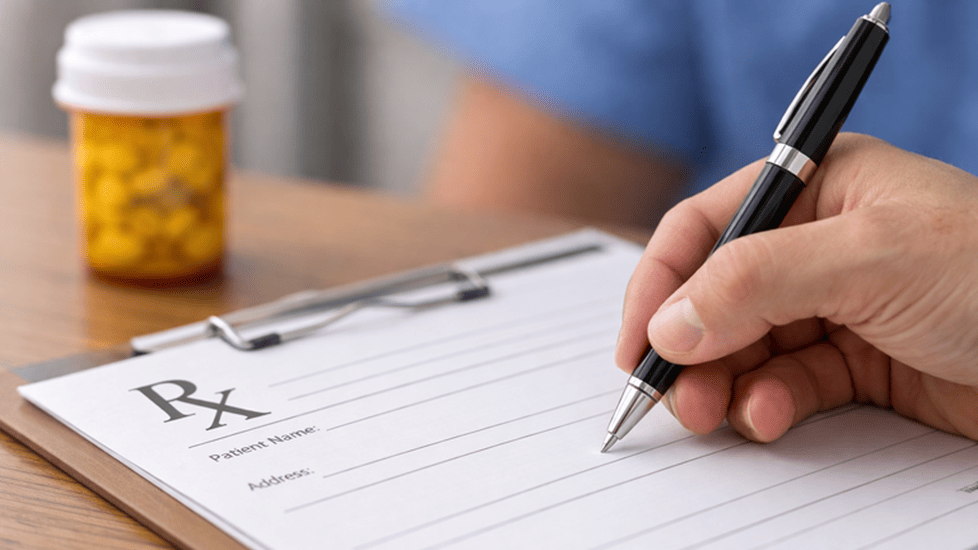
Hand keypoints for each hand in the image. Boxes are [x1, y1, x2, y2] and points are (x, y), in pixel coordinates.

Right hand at [615, 133, 977, 441]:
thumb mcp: (869, 258)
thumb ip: (757, 282)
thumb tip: (671, 320)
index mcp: (817, 188)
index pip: (706, 229)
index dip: (660, 284)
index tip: (636, 341)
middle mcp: (816, 244)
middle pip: (716, 295)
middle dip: (689, 345)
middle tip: (673, 393)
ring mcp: (834, 306)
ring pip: (743, 347)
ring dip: (721, 383)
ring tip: (718, 414)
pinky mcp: (854, 362)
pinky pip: (784, 385)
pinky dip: (767, 405)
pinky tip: (772, 418)